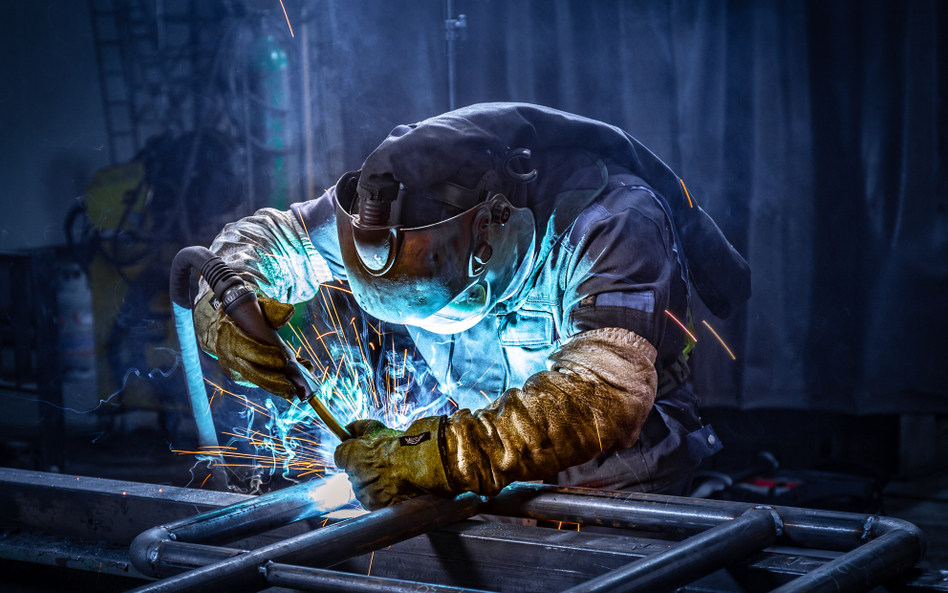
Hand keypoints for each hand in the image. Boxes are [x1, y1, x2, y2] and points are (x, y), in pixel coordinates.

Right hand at [193, 291, 314, 398]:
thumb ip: (272, 308)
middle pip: (249, 369)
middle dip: (271, 379)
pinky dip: (274, 385)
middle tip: (291, 386)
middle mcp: (228, 352)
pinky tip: (290, 388)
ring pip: (254, 378)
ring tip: (293, 391)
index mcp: (228, 332)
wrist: (227, 320)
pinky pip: (257, 381)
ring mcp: (233, 365)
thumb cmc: (247, 311)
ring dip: (274, 387)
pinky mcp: (240, 373)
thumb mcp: (257, 303)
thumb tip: (288, 313)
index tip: (283, 360)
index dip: (263, 354)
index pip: (243, 346)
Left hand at [333, 417, 451, 509]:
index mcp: (351, 457)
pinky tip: (396, 487)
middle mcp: (356, 477)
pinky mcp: (380, 507)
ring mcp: (368, 494)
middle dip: (363, 469)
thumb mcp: (377, 428)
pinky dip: (384, 497)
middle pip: (352, 474)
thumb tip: (346, 429)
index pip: (339, 457)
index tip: (358, 453)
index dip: (349, 454)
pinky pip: (376, 503)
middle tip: (382, 464)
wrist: (426, 461)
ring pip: (364, 490)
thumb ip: (357, 428)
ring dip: (373, 485)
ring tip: (392, 476)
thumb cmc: (403, 443)